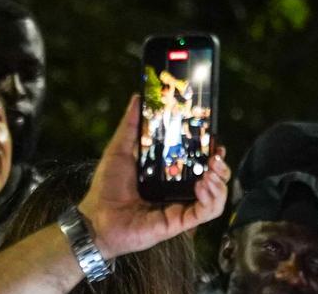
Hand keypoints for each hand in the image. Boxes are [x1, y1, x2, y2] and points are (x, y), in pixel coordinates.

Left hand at [78, 97, 229, 259]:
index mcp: (171, 173)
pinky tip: (202, 186)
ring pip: (218, 194)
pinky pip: (209, 212)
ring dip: (221, 180)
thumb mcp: (119, 150)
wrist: (95, 219)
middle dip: (222, 165)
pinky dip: (212, 198)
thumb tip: (138, 96)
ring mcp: (183, 205)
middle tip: (217, 155)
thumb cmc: (106, 187)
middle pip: (216, 176)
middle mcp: (181, 189)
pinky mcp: (181, 221)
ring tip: (211, 170)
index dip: (212, 150)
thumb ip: (130, 125)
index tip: (214, 139)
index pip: (201, 160)